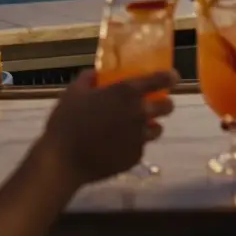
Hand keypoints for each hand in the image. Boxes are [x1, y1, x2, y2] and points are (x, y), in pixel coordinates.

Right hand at [37, 69, 177, 184]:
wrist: (63, 160)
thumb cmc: (66, 121)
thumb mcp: (74, 92)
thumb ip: (88, 79)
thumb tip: (96, 74)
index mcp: (126, 92)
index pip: (160, 79)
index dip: (169, 76)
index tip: (172, 77)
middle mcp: (139, 113)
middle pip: (168, 106)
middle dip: (163, 104)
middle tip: (151, 105)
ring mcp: (139, 137)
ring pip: (157, 129)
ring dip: (149, 126)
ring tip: (133, 128)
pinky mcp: (135, 157)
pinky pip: (140, 146)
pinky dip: (133, 144)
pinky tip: (116, 146)